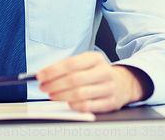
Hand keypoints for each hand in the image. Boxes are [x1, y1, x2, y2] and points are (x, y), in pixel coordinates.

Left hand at [37, 51, 152, 112]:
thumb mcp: (87, 62)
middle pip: (74, 79)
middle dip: (54, 84)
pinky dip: (73, 106)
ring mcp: (108, 88)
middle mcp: (104, 71)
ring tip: (52, 95)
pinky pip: (87, 107)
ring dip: (61, 96)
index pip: (71, 63)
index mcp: (96, 58)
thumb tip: (46, 74)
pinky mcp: (110, 103)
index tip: (41, 75)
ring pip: (79, 94)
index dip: (53, 70)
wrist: (123, 83)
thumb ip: (68, 66)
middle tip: (43, 87)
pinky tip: (66, 103)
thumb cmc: (97, 72)